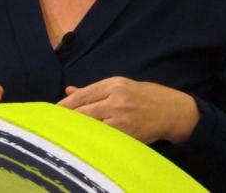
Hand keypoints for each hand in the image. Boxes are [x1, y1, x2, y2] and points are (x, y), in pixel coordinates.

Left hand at [57, 76, 198, 143]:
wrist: (172, 111)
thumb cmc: (144, 96)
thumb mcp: (120, 85)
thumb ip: (94, 90)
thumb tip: (69, 90)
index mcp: (114, 85)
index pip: (83, 95)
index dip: (66, 104)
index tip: (54, 110)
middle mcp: (117, 100)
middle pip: (84, 111)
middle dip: (68, 118)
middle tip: (56, 124)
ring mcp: (122, 119)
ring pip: (92, 125)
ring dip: (78, 129)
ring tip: (66, 132)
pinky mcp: (128, 135)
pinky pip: (104, 137)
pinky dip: (93, 138)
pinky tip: (84, 140)